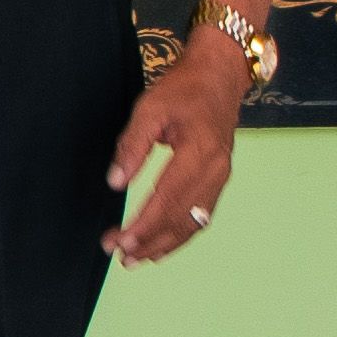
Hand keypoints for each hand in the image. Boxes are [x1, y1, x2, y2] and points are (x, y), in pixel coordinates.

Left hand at [103, 43, 251, 262]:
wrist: (219, 77)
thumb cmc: (183, 89)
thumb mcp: (150, 109)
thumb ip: (132, 146)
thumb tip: (115, 183)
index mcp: (200, 151)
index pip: (168, 199)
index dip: (144, 225)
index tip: (120, 241)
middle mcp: (215, 170)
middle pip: (182, 218)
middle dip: (150, 241)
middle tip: (120, 256)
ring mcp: (221, 177)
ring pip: (194, 223)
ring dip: (165, 244)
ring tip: (137, 260)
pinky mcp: (219, 179)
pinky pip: (201, 216)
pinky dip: (181, 235)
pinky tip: (161, 246)